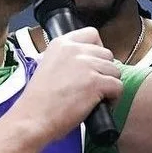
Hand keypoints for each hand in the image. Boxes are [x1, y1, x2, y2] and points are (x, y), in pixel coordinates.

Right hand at [13, 27, 123, 144]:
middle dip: (104, 71)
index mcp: (61, 43)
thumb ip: (67, 59)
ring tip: (96, 97)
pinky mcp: (95, 83)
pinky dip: (113, 97)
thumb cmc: (39, 100)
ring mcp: (86, 65)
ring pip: (115, 70)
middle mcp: (75, 50)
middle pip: (107, 54)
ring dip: (109, 84)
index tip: (92, 65)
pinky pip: (118, 86)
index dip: (97, 50)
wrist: (33, 118)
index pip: (92, 34)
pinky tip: (101, 104)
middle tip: (93, 86)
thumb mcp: (47, 66)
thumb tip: (87, 63)